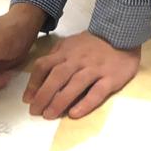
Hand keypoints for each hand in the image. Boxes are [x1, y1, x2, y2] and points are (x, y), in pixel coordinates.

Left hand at [24, 31, 139, 118]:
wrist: (123, 35)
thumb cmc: (93, 44)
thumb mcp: (70, 43)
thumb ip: (56, 56)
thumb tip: (39, 76)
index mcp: (66, 52)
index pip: (44, 66)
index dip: (34, 83)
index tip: (27, 99)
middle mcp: (78, 60)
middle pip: (57, 77)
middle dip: (43, 95)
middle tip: (35, 111)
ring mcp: (95, 69)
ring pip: (75, 85)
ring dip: (60, 101)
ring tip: (49, 115)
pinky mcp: (111, 78)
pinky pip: (97, 92)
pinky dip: (85, 104)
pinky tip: (75, 114)